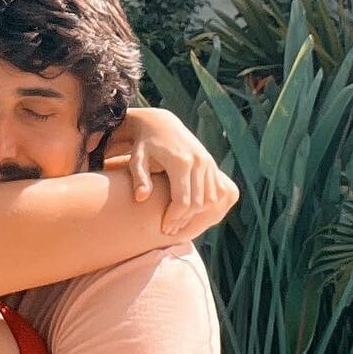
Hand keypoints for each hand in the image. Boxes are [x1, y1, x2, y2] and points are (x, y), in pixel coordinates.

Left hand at [114, 106, 238, 237]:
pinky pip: (216, 190)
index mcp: (180, 162)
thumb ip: (139, 178)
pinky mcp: (211, 163)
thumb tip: (141, 198)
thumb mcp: (137, 159)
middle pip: (198, 203)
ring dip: (196, 215)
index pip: (183, 201)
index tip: (163, 228)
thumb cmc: (144, 144)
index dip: (174, 218)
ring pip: (210, 199)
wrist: (160, 123)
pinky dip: (206, 204)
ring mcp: (208, 161)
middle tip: (170, 230)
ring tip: (178, 222)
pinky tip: (189, 211)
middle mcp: (198, 161)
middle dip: (184, 220)